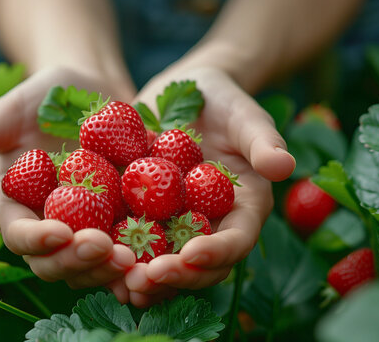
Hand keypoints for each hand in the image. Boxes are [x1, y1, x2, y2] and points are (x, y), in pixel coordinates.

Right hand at [0, 66, 136, 290]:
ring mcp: (82, 230)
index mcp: (13, 206)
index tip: (60, 233)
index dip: (36, 239)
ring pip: (91, 265)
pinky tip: (160, 259)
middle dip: (78, 261)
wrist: (93, 91)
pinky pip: (127, 250)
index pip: (18, 234)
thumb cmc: (46, 94)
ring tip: (135, 260)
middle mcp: (46, 226)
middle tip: (107, 252)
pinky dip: (140, 260)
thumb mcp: (12, 108)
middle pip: (55, 261)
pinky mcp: (116, 225)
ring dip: (111, 269)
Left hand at [124, 66, 295, 306]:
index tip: (189, 255)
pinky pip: (133, 242)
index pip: (236, 240)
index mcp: (243, 209)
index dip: (216, 252)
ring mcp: (177, 224)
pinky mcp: (146, 215)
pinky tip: (95, 261)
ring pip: (165, 263)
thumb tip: (283, 166)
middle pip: (199, 265)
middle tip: (145, 280)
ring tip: (121, 285)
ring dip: (145, 279)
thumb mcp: (246, 116)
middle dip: (174, 277)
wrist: (188, 93)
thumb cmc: (225, 102)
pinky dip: (118, 256)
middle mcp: (211, 225)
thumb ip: (264, 141)